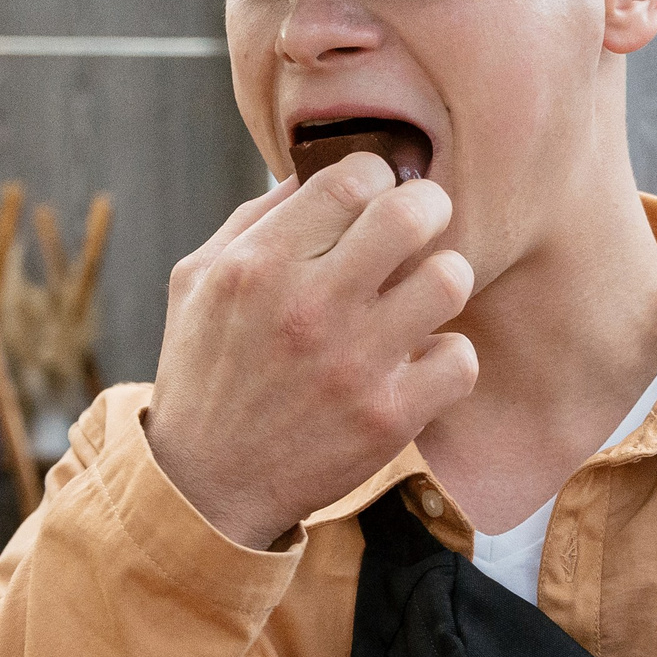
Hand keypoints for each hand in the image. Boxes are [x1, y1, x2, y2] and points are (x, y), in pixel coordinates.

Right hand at [144, 155, 477, 549]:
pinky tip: (414, 362)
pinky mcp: (387, 417)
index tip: (371, 201)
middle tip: (416, 231)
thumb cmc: (205, 372)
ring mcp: (352, 364)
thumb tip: (319, 170)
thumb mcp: (197, 280)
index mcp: (257, 265)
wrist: (205, 485)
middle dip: (425, 211)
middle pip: (413, 214)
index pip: (353, 177)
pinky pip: (460, 357)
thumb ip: (255, 219)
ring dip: (439, 283)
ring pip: (450, 278)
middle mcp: (307, 307)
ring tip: (416, 299)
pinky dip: (443, 358)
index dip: (375, 178)